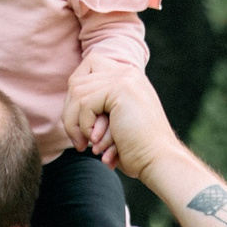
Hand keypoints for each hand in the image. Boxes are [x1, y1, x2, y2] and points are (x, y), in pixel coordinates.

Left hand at [65, 60, 174, 181]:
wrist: (158, 159)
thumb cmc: (136, 148)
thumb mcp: (115, 121)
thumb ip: (99, 105)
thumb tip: (69, 103)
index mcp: (128, 77)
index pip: (89, 67)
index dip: (76, 94)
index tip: (79, 123)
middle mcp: (127, 72)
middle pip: (77, 82)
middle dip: (71, 114)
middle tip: (80, 142)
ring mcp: (125, 78)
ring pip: (77, 93)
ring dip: (76, 124)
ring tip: (86, 145)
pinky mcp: (121, 89)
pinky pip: (84, 104)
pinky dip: (84, 126)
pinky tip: (96, 142)